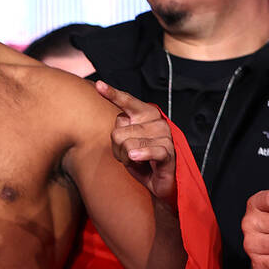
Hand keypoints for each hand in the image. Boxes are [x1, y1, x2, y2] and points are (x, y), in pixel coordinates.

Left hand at [97, 80, 176, 204]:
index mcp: (145, 115)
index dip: (113, 94)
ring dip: (127, 158)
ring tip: (139, 161)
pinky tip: (137, 158)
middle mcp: (157, 122)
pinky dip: (142, 155)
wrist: (158, 183)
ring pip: (128, 145)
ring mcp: (165, 136)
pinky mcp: (169, 152)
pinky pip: (149, 151)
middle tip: (131, 155)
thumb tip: (121, 119)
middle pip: (118, 133)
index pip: (127, 102)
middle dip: (118, 149)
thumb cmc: (140, 159)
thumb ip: (120, 130)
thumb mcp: (124, 142)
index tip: (99, 85)